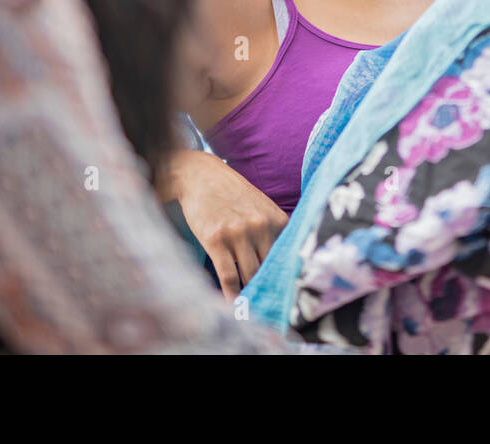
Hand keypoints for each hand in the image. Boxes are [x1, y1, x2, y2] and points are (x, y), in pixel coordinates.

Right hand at [160, 148, 286, 299]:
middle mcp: (260, 227)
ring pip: (249, 276)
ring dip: (250, 296)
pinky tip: (231, 306)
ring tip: (251, 313)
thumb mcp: (261, 207)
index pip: (286, 259)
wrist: (202, 176)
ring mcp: (238, 234)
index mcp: (277, 220)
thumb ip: (273, 233)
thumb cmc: (233, 195)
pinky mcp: (216, 239)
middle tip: (271, 312)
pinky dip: (231, 295)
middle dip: (268, 291)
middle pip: (268, 270)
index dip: (285, 281)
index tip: (288, 301)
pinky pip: (228, 276)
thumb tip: (282, 267)